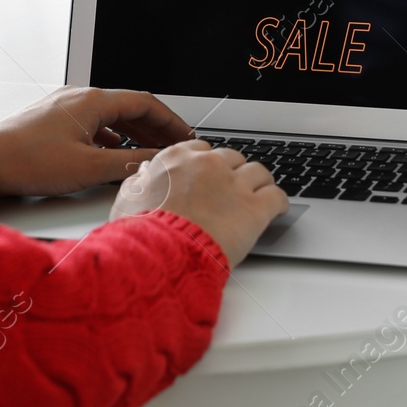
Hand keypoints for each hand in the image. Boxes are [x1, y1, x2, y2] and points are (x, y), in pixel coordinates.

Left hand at [0, 87, 193, 197]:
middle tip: (174, 143)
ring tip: (150, 148)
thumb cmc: (28, 161)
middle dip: (156, 125)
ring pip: (111, 114)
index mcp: (92, 102)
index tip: (184, 135)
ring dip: (134, 130)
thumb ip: (128, 163)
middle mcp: (80, 98)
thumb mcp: (88, 168)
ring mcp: (65, 107)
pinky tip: (112, 150)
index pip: (146, 103)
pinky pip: (93, 121)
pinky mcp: (54, 119)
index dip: (171, 120)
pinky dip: (112, 134)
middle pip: (130, 106)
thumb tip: (155, 161)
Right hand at [111, 140, 288, 266]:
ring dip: (259, 184)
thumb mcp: (127, 201)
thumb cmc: (141, 233)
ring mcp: (234, 185)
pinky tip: (278, 210)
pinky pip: (277, 196)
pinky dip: (279, 203)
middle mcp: (208, 166)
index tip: (210, 176)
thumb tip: (144, 178)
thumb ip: (139, 184)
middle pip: (233, 158)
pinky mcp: (254, 209)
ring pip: (259, 172)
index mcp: (177, 159)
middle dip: (234, 173)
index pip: (202, 150)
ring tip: (259, 196)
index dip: (208, 166)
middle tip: (234, 190)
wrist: (158, 256)